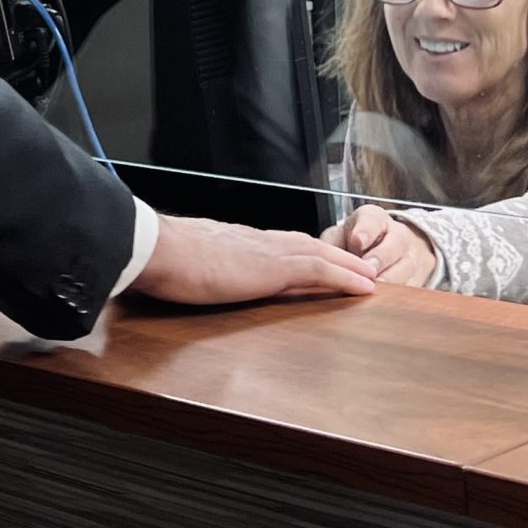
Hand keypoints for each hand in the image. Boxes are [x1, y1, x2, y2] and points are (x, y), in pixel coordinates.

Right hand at [126, 214, 376, 306]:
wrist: (157, 250)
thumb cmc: (160, 257)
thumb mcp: (182, 261)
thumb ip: (193, 265)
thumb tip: (184, 273)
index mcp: (234, 240)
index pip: (278, 244)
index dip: (302, 251)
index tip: (317, 260)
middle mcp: (256, 240)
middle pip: (306, 244)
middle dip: (334, 254)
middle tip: (359, 266)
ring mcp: (267, 251)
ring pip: (320, 253)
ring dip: (348, 263)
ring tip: (370, 275)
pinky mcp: (275, 268)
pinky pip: (321, 270)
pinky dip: (346, 276)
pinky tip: (365, 287)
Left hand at [324, 205, 437, 286]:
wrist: (391, 250)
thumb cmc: (358, 242)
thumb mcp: (340, 235)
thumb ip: (331, 244)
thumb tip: (321, 259)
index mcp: (375, 219)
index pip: (372, 220)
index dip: (364, 231)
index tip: (357, 241)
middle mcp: (398, 236)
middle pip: (395, 245)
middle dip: (380, 259)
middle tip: (368, 271)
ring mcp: (411, 257)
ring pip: (407, 268)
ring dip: (391, 280)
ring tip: (375, 290)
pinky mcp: (419, 279)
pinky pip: (413, 287)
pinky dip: (400, 296)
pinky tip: (385, 303)